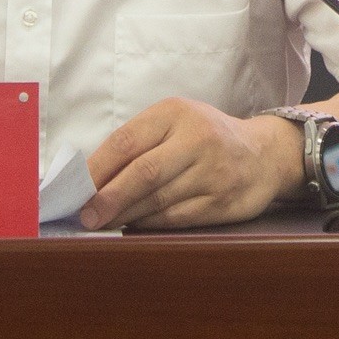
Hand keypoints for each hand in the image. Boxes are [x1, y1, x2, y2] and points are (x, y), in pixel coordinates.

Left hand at [79, 99, 294, 230]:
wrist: (264, 154)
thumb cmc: (205, 138)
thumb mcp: (175, 123)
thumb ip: (138, 143)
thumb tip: (89, 179)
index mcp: (176, 113)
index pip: (126, 142)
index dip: (96, 169)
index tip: (73, 190)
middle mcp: (197, 139)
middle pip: (143, 173)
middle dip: (108, 198)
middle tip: (85, 216)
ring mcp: (213, 171)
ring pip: (158, 200)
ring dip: (125, 215)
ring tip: (102, 222)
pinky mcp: (222, 201)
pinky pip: (177, 218)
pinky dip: (150, 224)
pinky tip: (134, 226)